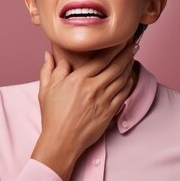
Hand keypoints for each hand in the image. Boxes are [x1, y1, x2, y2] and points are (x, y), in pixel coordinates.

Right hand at [31, 39, 138, 180]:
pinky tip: (130, 77)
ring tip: (133, 57)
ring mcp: (103, 100)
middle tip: (133, 43)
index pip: (101, 58)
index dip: (114, 47)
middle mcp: (93, 87)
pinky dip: (128, 83)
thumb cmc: (52, 116)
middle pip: (116, 66)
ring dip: (129, 66)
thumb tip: (49, 54)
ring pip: (122, 78)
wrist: (61, 140)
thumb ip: (50, 69)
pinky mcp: (109, 112)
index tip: (121, 39)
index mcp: (78, 79)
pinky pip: (123, 94)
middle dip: (127, 53)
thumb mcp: (46, 89)